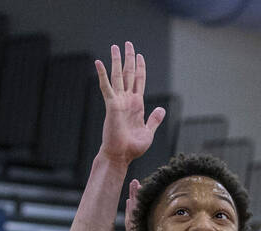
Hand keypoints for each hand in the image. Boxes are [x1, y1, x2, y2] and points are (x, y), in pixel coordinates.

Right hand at [96, 43, 164, 166]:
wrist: (121, 156)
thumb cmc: (132, 148)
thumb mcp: (148, 132)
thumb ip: (154, 120)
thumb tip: (162, 109)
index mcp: (137, 105)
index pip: (139, 81)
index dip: (140, 68)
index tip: (140, 56)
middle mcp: (127, 100)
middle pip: (128, 74)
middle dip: (129, 58)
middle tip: (128, 43)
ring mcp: (119, 101)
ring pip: (118, 76)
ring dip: (117, 60)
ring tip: (115, 46)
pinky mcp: (111, 105)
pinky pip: (106, 87)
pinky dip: (102, 74)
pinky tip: (98, 62)